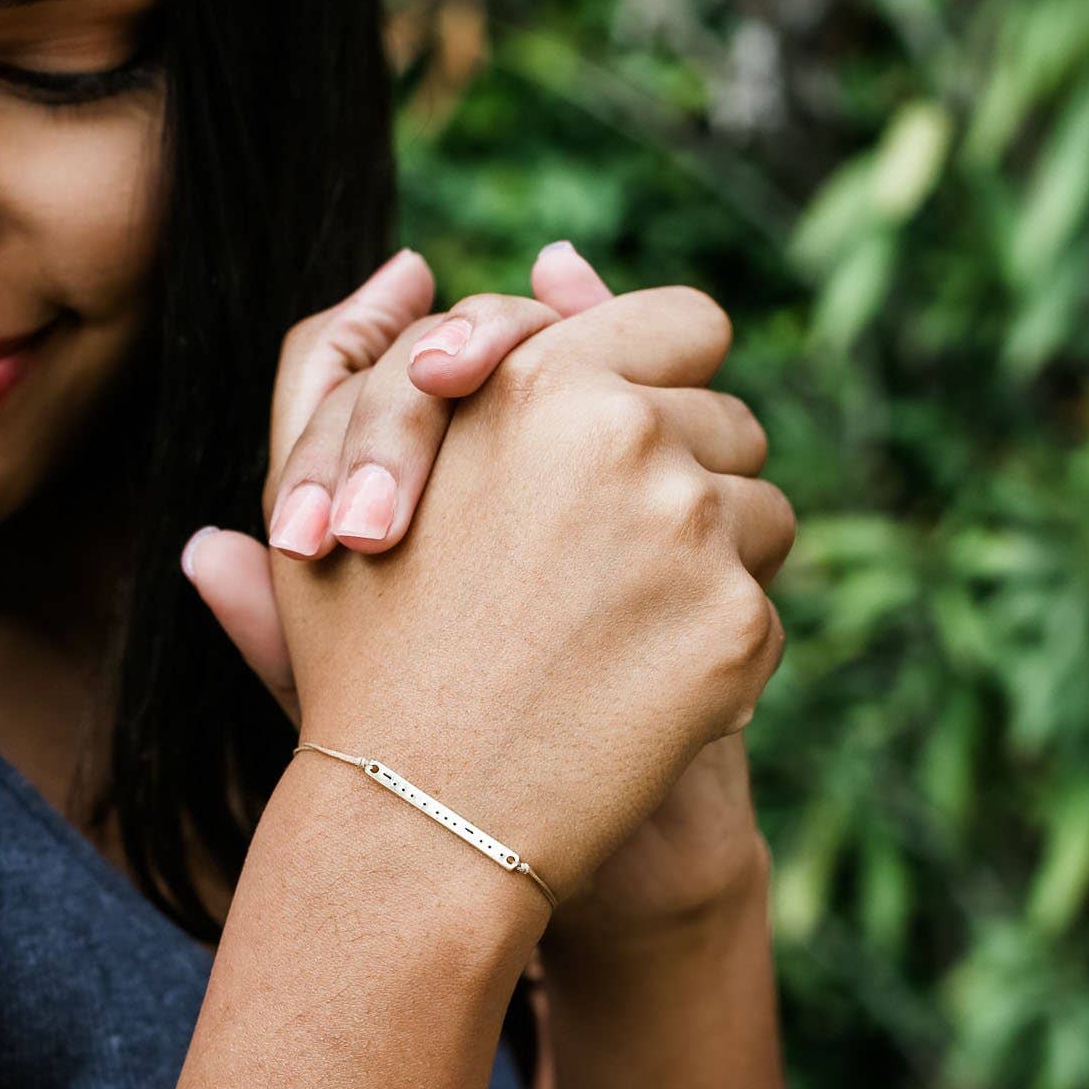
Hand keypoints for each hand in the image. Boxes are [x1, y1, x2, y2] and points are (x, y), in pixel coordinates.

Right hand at [229, 286, 793, 912]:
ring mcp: (690, 530)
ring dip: (715, 566)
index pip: (686, 323)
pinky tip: (637, 698)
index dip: (667, 381)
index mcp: (537, 377)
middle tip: (606, 569)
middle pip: (731, 424)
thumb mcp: (324, 490)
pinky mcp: (738, 626)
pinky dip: (718, 657)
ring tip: (615, 637)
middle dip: (687, 483)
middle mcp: (626, 433)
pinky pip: (765, 613)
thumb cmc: (363, 652)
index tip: (635, 441)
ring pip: (762, 516)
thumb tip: (408, 269)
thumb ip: (359, 361)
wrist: (417, 818)